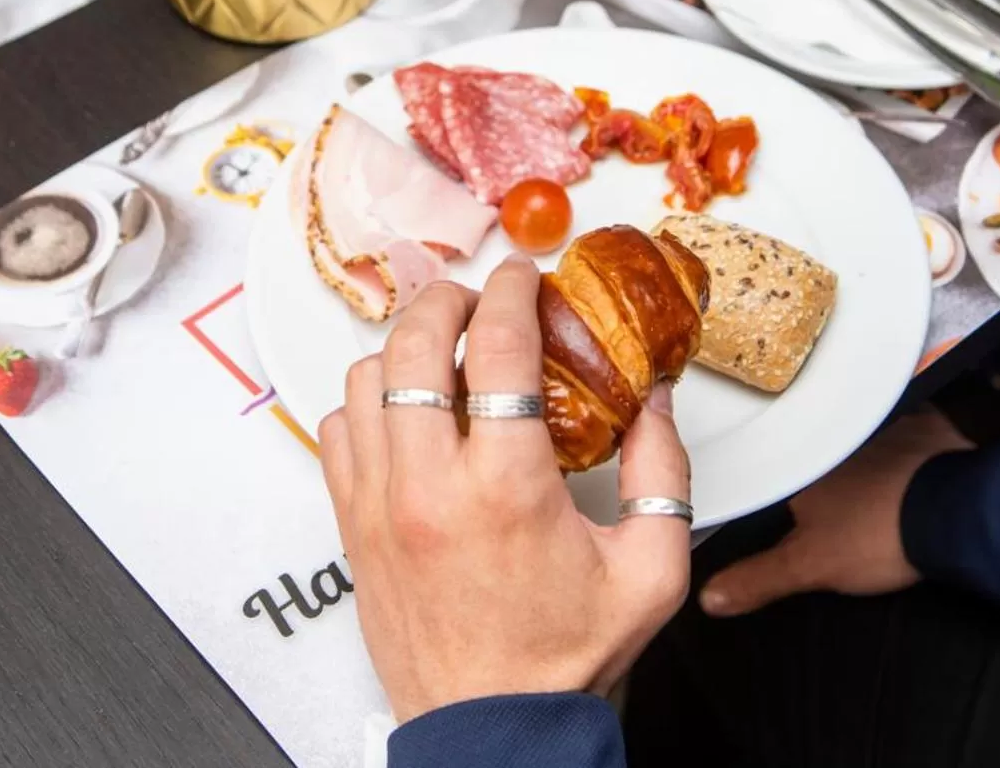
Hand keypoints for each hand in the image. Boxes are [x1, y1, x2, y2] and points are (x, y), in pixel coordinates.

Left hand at [319, 256, 692, 722]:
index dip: (512, 293)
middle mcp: (430, 488)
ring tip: (440, 348)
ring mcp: (379, 505)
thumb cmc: (563, 661)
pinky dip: (365, 402)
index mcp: (507, 490)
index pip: (498, 348)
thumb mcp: (651, 569)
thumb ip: (663, 472)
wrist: (495, 730)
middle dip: (448, 300)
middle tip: (477, 300)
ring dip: (402, 349)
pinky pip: (336, 431)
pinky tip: (403, 408)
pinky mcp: (351, 527)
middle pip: (413, 343)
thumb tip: (655, 400)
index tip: (523, 277)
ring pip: (363, 380)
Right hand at [699, 407, 973, 617]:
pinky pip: (912, 426)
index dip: (791, 498)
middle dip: (830, 474)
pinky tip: (920, 461)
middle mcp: (837, 440)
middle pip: (824, 457)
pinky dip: (913, 442)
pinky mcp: (927, 424)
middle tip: (845, 501)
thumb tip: (707, 597)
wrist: (952, 513)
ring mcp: (883, 426)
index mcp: (803, 470)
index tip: (806, 516)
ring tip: (880, 481)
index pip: (784, 479)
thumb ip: (758, 579)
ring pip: (864, 439)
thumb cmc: (874, 537)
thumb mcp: (809, 567)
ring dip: (869, 454)